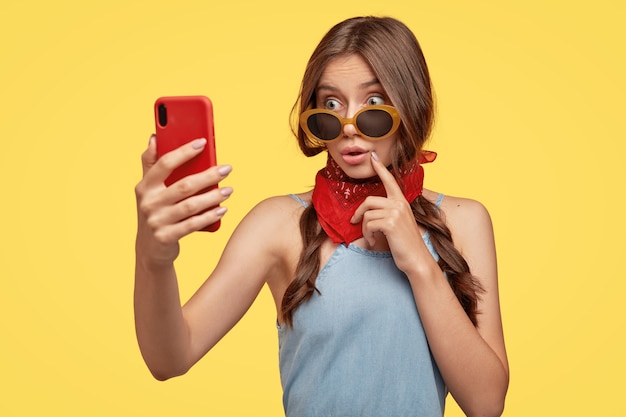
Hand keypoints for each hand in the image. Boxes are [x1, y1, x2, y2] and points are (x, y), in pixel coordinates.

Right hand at [134, 135, 232, 263]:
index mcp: (145, 186)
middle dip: (208, 176)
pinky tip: (223, 209)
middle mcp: (149, 202)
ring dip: (213, 197)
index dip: (184, 151)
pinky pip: (193, 224)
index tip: (203, 142)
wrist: (150, 248)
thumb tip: (154, 137)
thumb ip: (151, 164)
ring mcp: (157, 221)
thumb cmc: (156, 211)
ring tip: (229, 190)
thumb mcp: (149, 189)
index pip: (165, 164)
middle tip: (226, 169)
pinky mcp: (166, 237)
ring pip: (191, 206)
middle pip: (184, 185)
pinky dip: (209, 216)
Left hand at [350, 152, 425, 273]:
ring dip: (364, 229)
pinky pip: (368, 224)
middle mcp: (399, 204)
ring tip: (371, 238)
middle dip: (358, 213)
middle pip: (369, 200)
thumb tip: (370, 211)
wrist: (417, 260)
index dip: (380, 169)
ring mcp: (396, 213)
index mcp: (402, 202)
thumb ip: (389, 213)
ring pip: (367, 215)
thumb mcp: (399, 223)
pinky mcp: (390, 223)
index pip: (390, 181)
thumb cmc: (405, 244)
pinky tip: (374, 242)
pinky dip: (368, 235)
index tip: (373, 157)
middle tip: (354, 222)